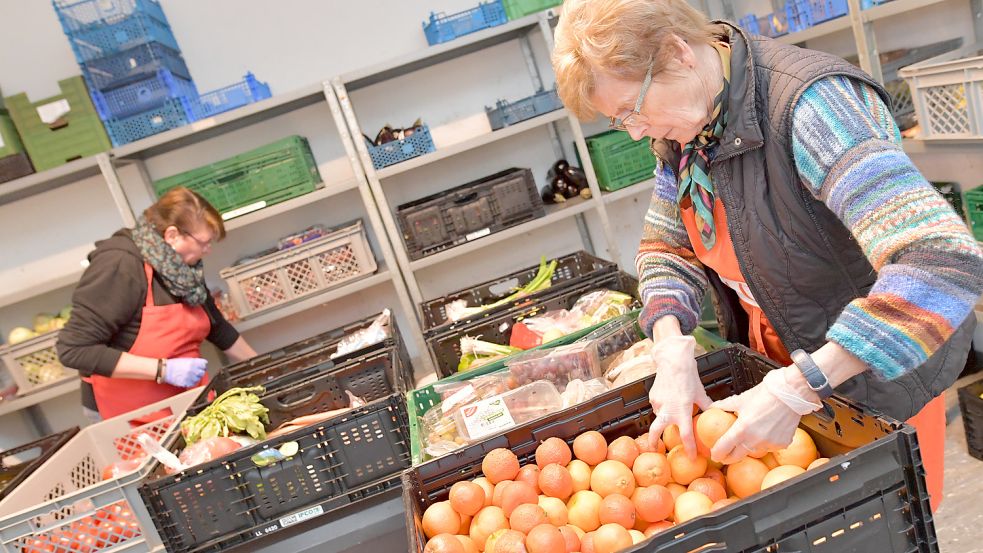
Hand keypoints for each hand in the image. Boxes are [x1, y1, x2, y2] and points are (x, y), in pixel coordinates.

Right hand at [163, 358, 207, 387]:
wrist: (165, 370)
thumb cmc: (173, 364)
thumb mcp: (185, 360)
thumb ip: (194, 362)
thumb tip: (201, 364)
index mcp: (192, 363)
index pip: (204, 364)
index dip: (203, 365)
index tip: (202, 366)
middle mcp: (192, 370)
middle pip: (202, 372)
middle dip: (200, 372)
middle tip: (196, 372)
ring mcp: (189, 377)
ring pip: (198, 379)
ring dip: (195, 377)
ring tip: (190, 376)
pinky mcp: (186, 383)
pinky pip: (192, 384)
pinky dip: (191, 382)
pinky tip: (187, 379)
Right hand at [647, 335, 711, 456]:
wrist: (673, 360)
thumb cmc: (689, 376)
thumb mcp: (701, 393)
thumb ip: (706, 406)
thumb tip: (713, 414)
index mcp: (682, 411)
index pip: (686, 435)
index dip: (689, 448)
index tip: (691, 457)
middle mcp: (667, 409)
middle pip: (656, 431)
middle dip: (654, 442)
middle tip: (655, 450)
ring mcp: (658, 403)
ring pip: (659, 416)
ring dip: (663, 419)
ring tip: (669, 415)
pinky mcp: (652, 397)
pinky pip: (658, 406)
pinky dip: (663, 407)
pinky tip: (668, 399)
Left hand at [709, 368, 820, 463]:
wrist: (790, 394)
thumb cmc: (765, 394)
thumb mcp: (740, 399)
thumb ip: (724, 405)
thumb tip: (712, 408)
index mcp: (742, 428)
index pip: (724, 447)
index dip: (717, 453)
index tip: (714, 455)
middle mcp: (755, 439)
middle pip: (737, 457)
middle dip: (729, 458)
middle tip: (725, 456)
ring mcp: (769, 444)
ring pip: (754, 451)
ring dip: (749, 447)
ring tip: (749, 437)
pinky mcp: (781, 444)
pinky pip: (769, 447)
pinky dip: (765, 442)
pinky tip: (766, 432)